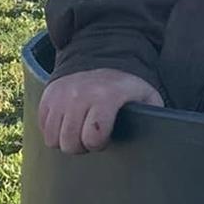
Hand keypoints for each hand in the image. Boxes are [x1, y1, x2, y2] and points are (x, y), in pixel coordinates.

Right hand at [37, 68, 163, 153]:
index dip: (98, 143)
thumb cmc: (128, 86)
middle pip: (68, 143)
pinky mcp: (48, 95)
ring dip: (66, 139)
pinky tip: (69, 122)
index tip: (105, 136)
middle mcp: (79, 95)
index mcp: (105, 97)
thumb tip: (160, 139)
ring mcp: (60, 95)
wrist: (102, 57)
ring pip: (52, 139)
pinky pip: (43, 127)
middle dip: (81, 146)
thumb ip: (153, 117)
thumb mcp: (147, 97)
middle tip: (91, 135)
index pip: (93, 137)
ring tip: (80, 130)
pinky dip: (54, 130)